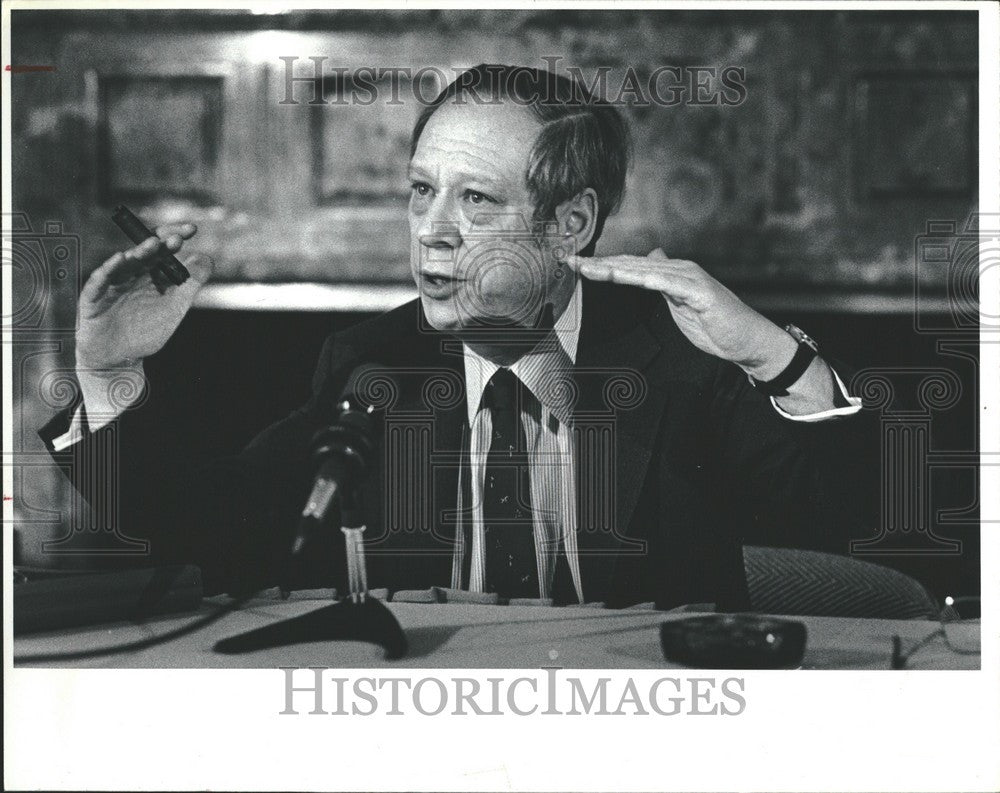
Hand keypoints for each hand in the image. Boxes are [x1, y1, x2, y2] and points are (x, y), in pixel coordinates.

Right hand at [76, 223, 212, 369]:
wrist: (119, 359)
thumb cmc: (146, 332)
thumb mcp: (173, 309)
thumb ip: (189, 285)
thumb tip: (207, 258)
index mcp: (151, 275)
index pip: (163, 251)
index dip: (174, 238)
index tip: (191, 229)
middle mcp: (131, 275)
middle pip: (144, 253)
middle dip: (159, 243)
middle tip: (176, 238)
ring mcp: (111, 284)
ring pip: (124, 264)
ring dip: (139, 253)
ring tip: (153, 243)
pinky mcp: (93, 298)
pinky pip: (99, 281)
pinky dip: (108, 269)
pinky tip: (120, 259)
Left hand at [567, 248, 794, 379]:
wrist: (747, 340)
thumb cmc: (715, 325)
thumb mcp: (680, 302)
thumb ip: (663, 283)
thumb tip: (650, 260)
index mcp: (670, 274)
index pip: (630, 267)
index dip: (603, 265)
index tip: (576, 265)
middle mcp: (678, 270)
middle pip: (631, 264)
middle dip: (599, 263)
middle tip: (570, 260)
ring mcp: (689, 279)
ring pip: (644, 271)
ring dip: (615, 268)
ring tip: (589, 267)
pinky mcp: (700, 292)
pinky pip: (668, 283)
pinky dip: (647, 278)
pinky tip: (628, 276)